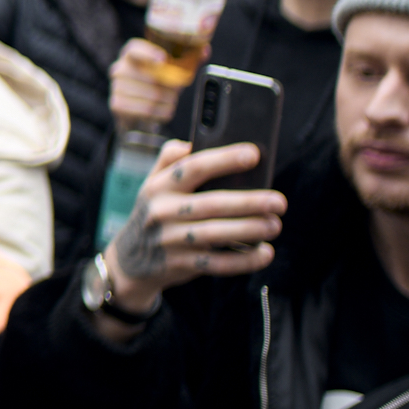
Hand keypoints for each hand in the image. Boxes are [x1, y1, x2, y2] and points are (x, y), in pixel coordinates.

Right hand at [100, 136, 286, 314]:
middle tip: (279, 201)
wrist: (129, 261)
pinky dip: (244, 261)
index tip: (254, 154)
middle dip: (249, 202)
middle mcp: (162, 212)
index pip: (193, 167)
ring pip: (216, 234)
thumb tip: (192, 143)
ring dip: (250, 230)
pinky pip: (218, 264)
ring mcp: (170, 240)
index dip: (224, 159)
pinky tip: (265, 252)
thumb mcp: (151, 184)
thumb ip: (169, 160)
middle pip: (211, 204)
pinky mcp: (181, 265)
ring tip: (275, 225)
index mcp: (158, 186)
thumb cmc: (153, 213)